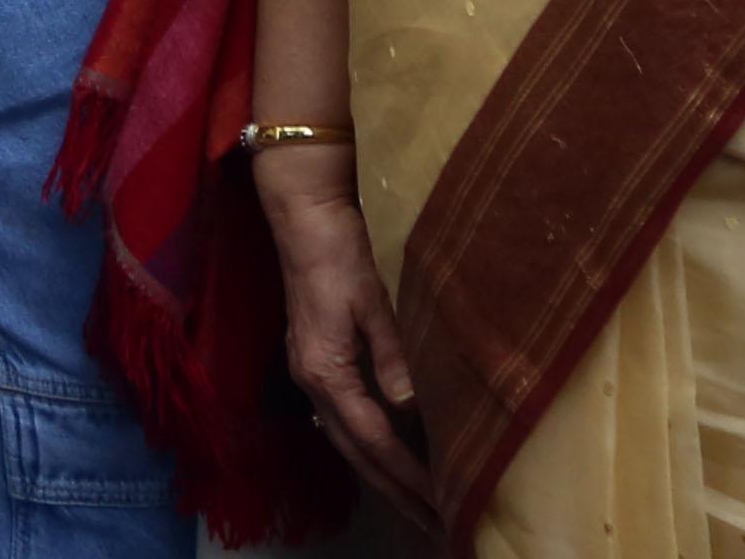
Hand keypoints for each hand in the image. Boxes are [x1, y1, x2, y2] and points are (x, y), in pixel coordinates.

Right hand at [258, 147, 435, 514]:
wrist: (303, 220)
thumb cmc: (340, 254)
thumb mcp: (371, 302)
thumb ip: (391, 355)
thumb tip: (411, 407)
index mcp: (325, 373)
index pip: (374, 439)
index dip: (408, 474)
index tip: (440, 502)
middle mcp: (312, 384)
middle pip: (358, 454)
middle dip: (395, 492)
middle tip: (433, 524)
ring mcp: (309, 377)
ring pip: (349, 442)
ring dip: (382, 474)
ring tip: (418, 503)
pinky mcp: (315, 365)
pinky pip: (345, 421)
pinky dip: (370, 446)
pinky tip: (389, 454)